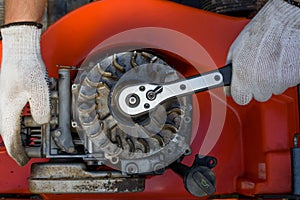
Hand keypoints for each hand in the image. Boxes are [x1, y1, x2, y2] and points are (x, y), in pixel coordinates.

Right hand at [0, 24, 49, 165]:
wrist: (20, 50)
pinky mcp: (9, 94)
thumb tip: (42, 121)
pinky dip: (20, 122)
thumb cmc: (27, 67)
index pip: (11, 137)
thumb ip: (41, 111)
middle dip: (18, 145)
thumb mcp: (40, 92)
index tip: (22, 160)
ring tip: (29, 140)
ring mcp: (5, 100)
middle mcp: (3, 107)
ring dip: (20, 134)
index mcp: (8, 109)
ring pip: (10, 124)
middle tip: (26, 153)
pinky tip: (29, 120)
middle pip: (9, 132)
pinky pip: (13, 114)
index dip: (18, 151)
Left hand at [227, 0, 299, 104]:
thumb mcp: (234, 52)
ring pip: (271, 89)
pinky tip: (277, 62)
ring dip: (268, 80)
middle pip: (257, 95)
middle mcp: (261, 83)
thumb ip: (230, 71)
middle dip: (255, 85)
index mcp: (243, 78)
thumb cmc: (260, 33)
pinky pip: (283, 83)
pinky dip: (281, 75)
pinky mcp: (292, 79)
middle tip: (255, 70)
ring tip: (268, 63)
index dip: (239, 91)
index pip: (239, 99)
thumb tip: (227, 80)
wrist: (282, 23)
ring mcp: (278, 82)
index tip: (240, 86)